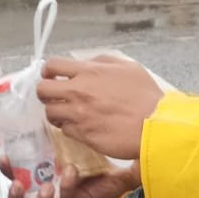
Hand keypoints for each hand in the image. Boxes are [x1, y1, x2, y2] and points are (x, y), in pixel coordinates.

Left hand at [5, 159, 141, 197]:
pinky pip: (13, 176)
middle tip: (45, 189)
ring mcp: (37, 188)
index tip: (72, 171)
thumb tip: (143, 171)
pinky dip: (8, 170)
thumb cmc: (102, 172)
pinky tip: (6, 157)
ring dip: (16, 196)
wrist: (86, 157)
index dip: (65, 193)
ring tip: (17, 181)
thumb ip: (128, 176)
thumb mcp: (116, 176)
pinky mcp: (28, 172)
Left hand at [36, 54, 164, 160]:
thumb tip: (86, 64)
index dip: (48, 71)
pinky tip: (82, 127)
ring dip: (57, 113)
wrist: (156, 126)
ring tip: (68, 114)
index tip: (51, 76)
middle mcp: (78, 92)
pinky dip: (70, 129)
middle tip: (56, 97)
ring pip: (50, 113)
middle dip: (46, 93)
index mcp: (88, 72)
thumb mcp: (128, 67)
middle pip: (42, 90)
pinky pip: (65, 131)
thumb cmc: (146, 96)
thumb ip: (103, 62)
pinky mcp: (83, 135)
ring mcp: (79, 115)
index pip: (52, 66)